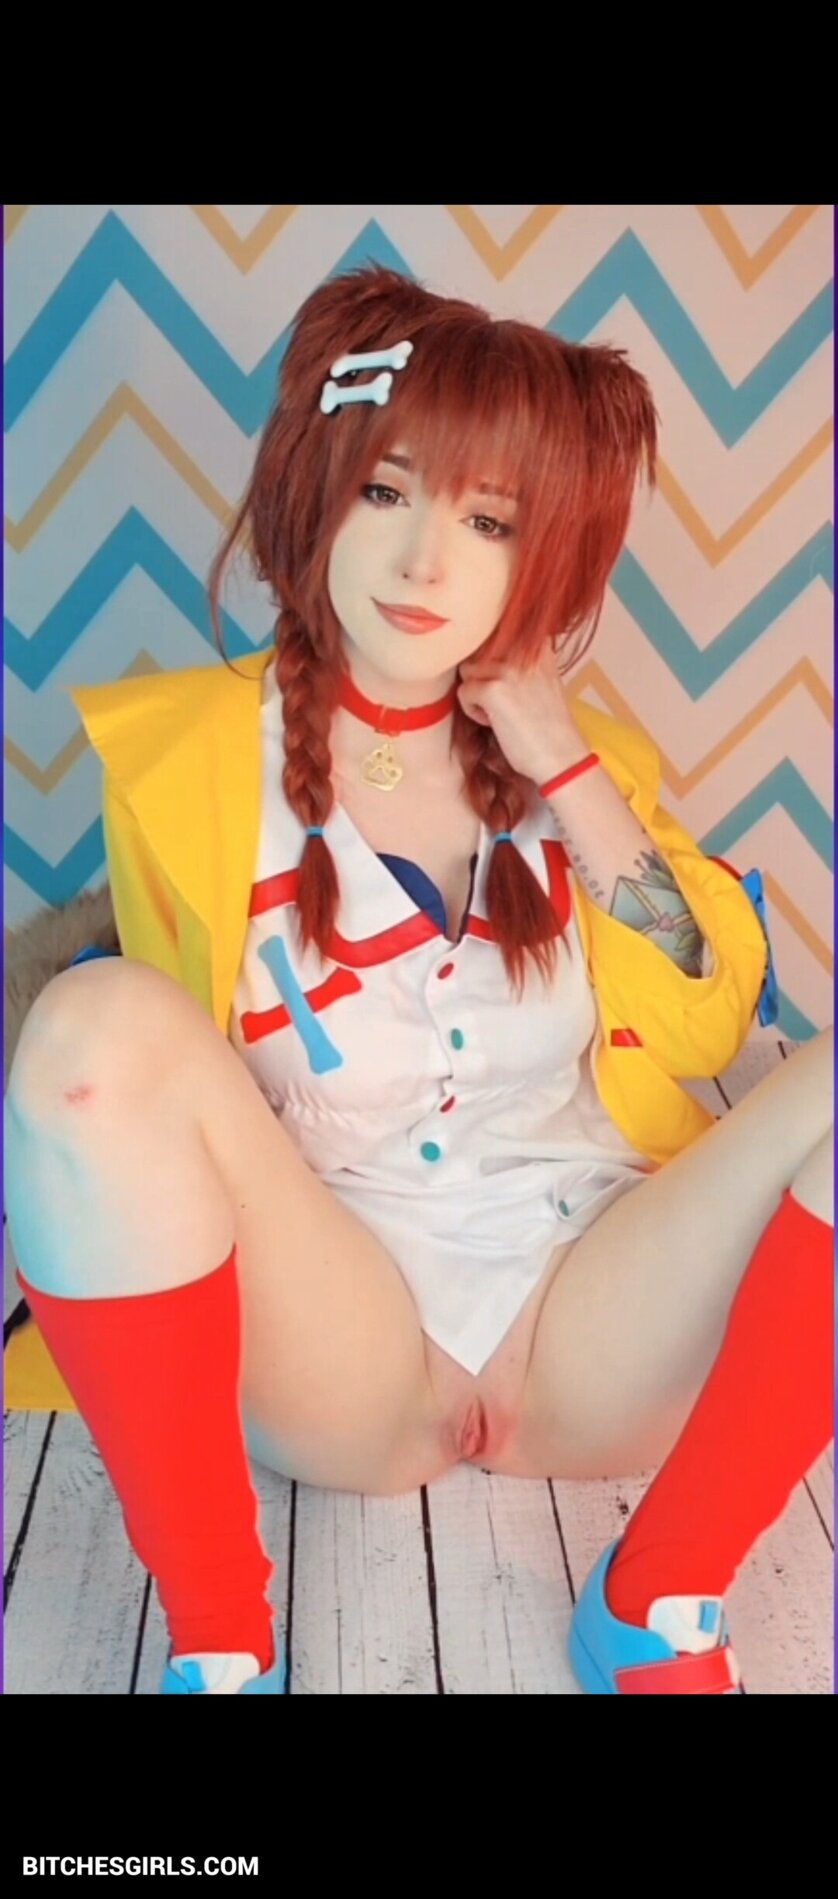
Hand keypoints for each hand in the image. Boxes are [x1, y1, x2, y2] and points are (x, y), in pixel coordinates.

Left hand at [457, 645, 586, 784]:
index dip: (490, 660)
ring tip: (497, 712)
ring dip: (475, 692)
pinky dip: (472, 711)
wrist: (562, 757)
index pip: (496, 634)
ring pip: (467, 670)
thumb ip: (521, 662)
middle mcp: (523, 650)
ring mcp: (507, 668)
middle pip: (478, 652)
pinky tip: (495, 723)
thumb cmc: (551, 726)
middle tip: (501, 702)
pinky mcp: (492, 689)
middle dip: (482, 677)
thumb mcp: (543, 679)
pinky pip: (463, 692)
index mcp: (538, 645)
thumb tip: (485, 655)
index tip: (503, 684)